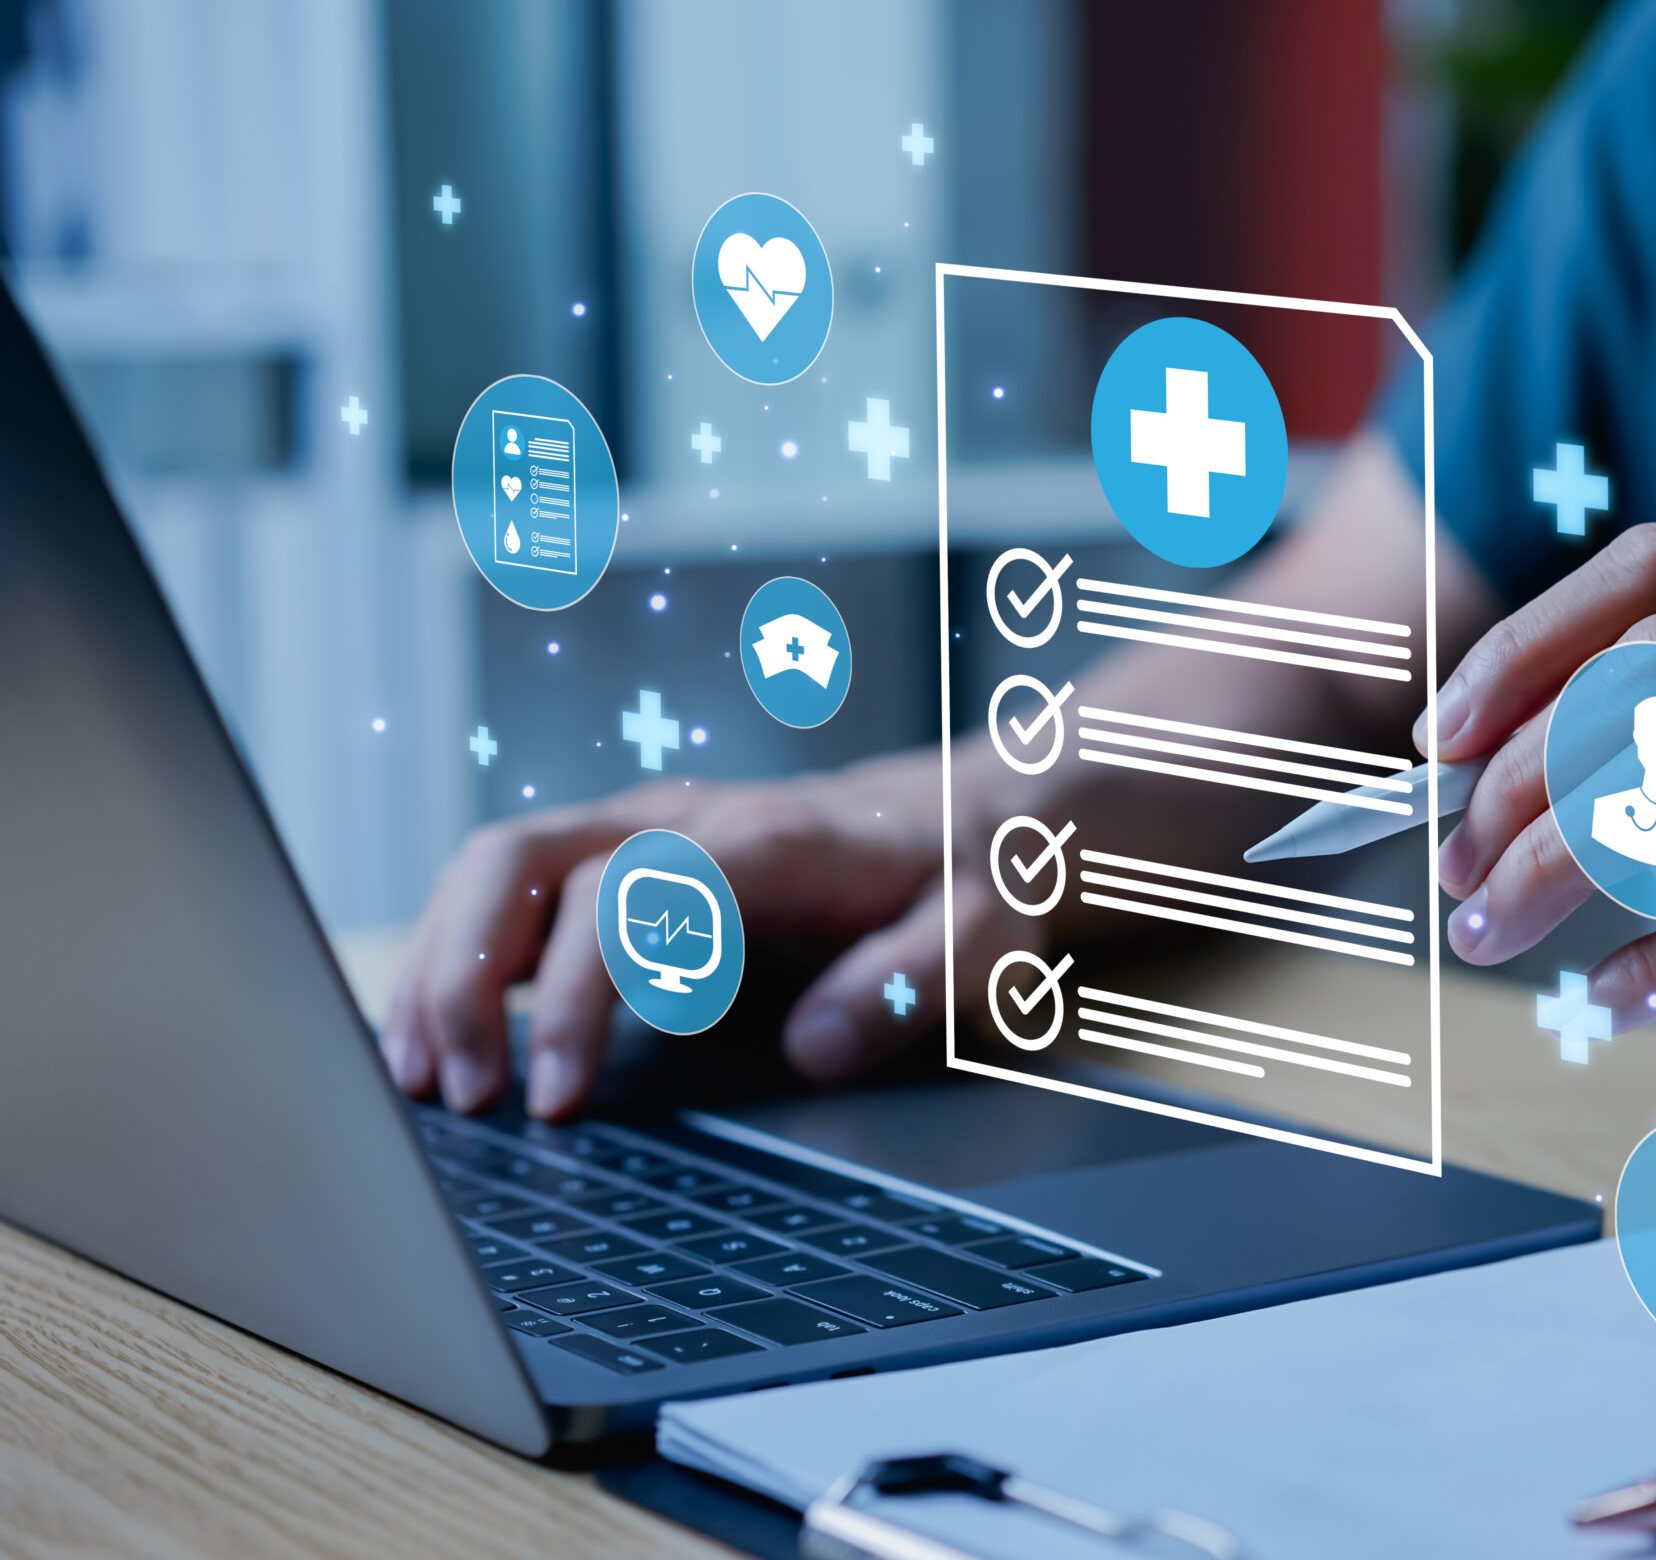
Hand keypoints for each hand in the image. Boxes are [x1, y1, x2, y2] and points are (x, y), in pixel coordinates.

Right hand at [382, 746, 1034, 1118]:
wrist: (965, 814)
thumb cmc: (963, 880)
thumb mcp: (981, 935)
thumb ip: (906, 984)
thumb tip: (809, 1046)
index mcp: (764, 839)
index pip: (631, 894)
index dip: (576, 991)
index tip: (555, 1099)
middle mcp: (683, 818)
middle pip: (525, 858)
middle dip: (465, 973)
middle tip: (458, 1097)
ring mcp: (642, 828)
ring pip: (498, 865)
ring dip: (440, 965)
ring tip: (417, 1081)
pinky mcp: (622, 856)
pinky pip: (510, 887)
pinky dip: (458, 956)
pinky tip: (436, 1038)